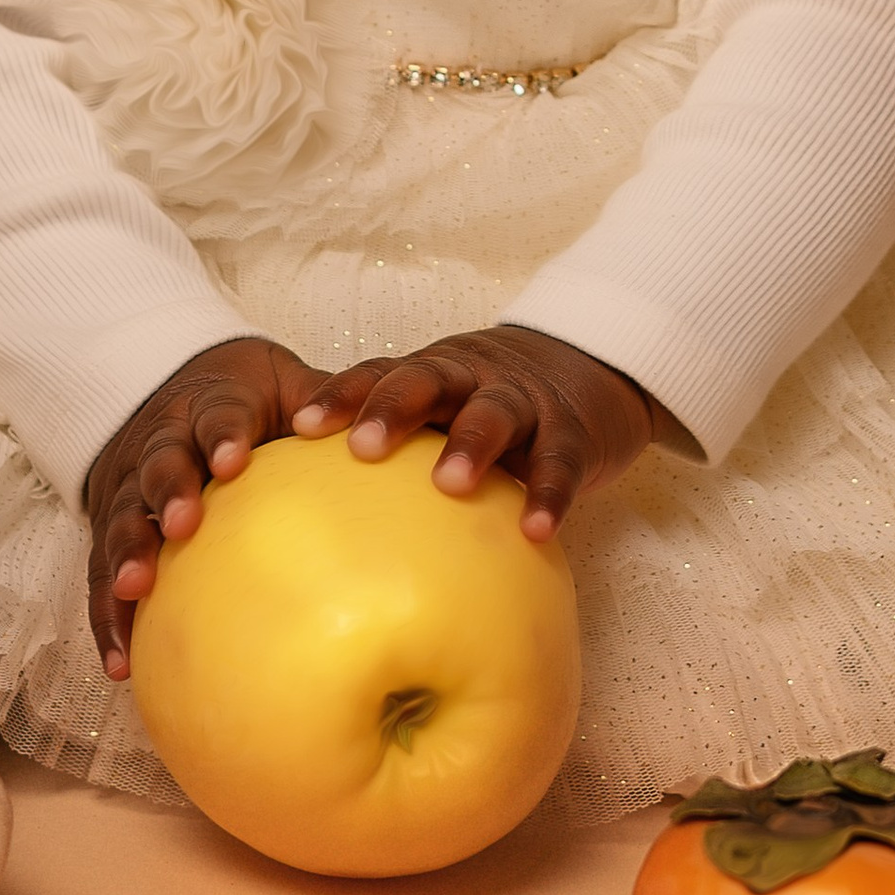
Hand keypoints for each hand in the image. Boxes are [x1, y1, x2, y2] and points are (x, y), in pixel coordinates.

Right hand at [84, 335, 323, 681]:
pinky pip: (99, 574)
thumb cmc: (246, 398)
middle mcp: (162, 442)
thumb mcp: (283, 384)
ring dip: (127, 553)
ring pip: (122, 517)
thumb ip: (323, 405)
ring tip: (135, 590)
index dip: (224, 436)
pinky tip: (121, 663)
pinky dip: (107, 617)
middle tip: (183, 524)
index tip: (236, 461)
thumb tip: (386, 433)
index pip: (217, 416)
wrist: (167, 384)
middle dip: (169, 491)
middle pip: (160, 464)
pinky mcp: (108, 527)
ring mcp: (129, 486)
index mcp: (210, 405)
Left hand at [292, 323, 657, 540]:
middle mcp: (474, 378)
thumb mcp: (448, 409)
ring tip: (449, 483)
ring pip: (495, 413)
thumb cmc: (493, 407)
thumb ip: (401, 452)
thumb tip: (324, 524)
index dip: (342, 395)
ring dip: (471, 445)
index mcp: (435, 373)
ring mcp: (526, 401)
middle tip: (362, 447)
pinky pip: (560, 462)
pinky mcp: (574, 432)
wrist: (594, 365)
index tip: (301, 427)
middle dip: (393, 409)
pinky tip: (535, 529)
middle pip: (429, 380)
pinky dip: (548, 493)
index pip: (380, 373)